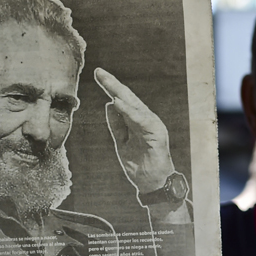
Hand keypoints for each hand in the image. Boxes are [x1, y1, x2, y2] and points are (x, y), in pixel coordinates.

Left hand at [94, 68, 174, 194]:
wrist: (152, 184)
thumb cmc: (139, 164)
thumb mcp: (121, 142)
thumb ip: (117, 125)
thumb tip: (109, 105)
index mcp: (137, 120)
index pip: (122, 100)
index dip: (110, 87)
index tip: (98, 74)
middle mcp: (145, 119)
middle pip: (127, 98)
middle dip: (112, 84)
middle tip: (99, 72)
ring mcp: (152, 124)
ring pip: (134, 105)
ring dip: (119, 93)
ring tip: (107, 82)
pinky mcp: (157, 133)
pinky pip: (141, 119)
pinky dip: (129, 110)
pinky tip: (118, 102)